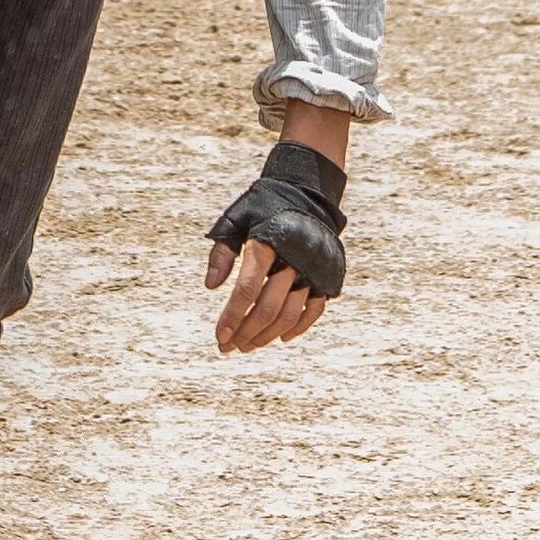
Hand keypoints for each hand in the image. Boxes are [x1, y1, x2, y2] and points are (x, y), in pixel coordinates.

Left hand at [203, 140, 347, 354]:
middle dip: (245, 332)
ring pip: (290, 314)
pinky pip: (314, 310)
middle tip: (228, 348)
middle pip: (268, 307)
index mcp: (268, 242)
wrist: (307, 191)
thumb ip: (222, 252)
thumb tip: (211, 287)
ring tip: (247, 345)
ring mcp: (314, 269)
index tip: (219, 336)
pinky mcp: (328, 276)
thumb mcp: (235, 219)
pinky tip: (280, 338)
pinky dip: (298, 327)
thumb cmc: (263, 206)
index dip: (232, 316)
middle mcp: (294, 258)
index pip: (247, 289)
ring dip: (267, 335)